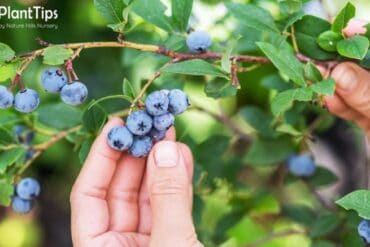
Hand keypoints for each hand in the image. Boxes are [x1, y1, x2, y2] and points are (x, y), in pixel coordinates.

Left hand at [70, 118, 201, 246]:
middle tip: (150, 124)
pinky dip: (178, 181)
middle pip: (120, 190)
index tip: (116, 125)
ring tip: (169, 134)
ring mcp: (147, 242)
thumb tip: (164, 149)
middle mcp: (119, 244)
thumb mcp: (171, 244)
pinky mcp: (172, 240)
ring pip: (148, 195)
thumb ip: (168, 198)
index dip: (100, 156)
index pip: (88, 195)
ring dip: (161, 163)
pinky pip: (170, 204)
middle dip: (136, 154)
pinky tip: (183, 157)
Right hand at [323, 19, 369, 135]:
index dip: (366, 38)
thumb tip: (340, 72)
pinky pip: (350, 106)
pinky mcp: (369, 119)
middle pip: (365, 67)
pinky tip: (326, 100)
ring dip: (333, 85)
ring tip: (317, 81)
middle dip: (342, 63)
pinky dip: (336, 104)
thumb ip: (368, 94)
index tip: (347, 31)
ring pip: (354, 86)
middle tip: (319, 62)